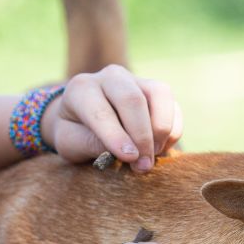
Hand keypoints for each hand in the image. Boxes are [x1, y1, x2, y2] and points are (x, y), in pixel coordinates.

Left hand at [41, 65, 182, 173]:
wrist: (83, 121)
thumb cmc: (74, 134)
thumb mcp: (70, 144)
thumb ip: (91, 144)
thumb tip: (126, 151)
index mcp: (81, 89)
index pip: (100, 111)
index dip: (116, 135)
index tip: (129, 158)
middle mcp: (110, 77)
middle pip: (133, 100)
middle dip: (141, 136)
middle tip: (143, 166)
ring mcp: (136, 80)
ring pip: (159, 95)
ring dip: (160, 130)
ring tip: (151, 157)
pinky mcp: (156, 90)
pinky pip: (173, 106)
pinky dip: (172, 131)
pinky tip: (159, 150)